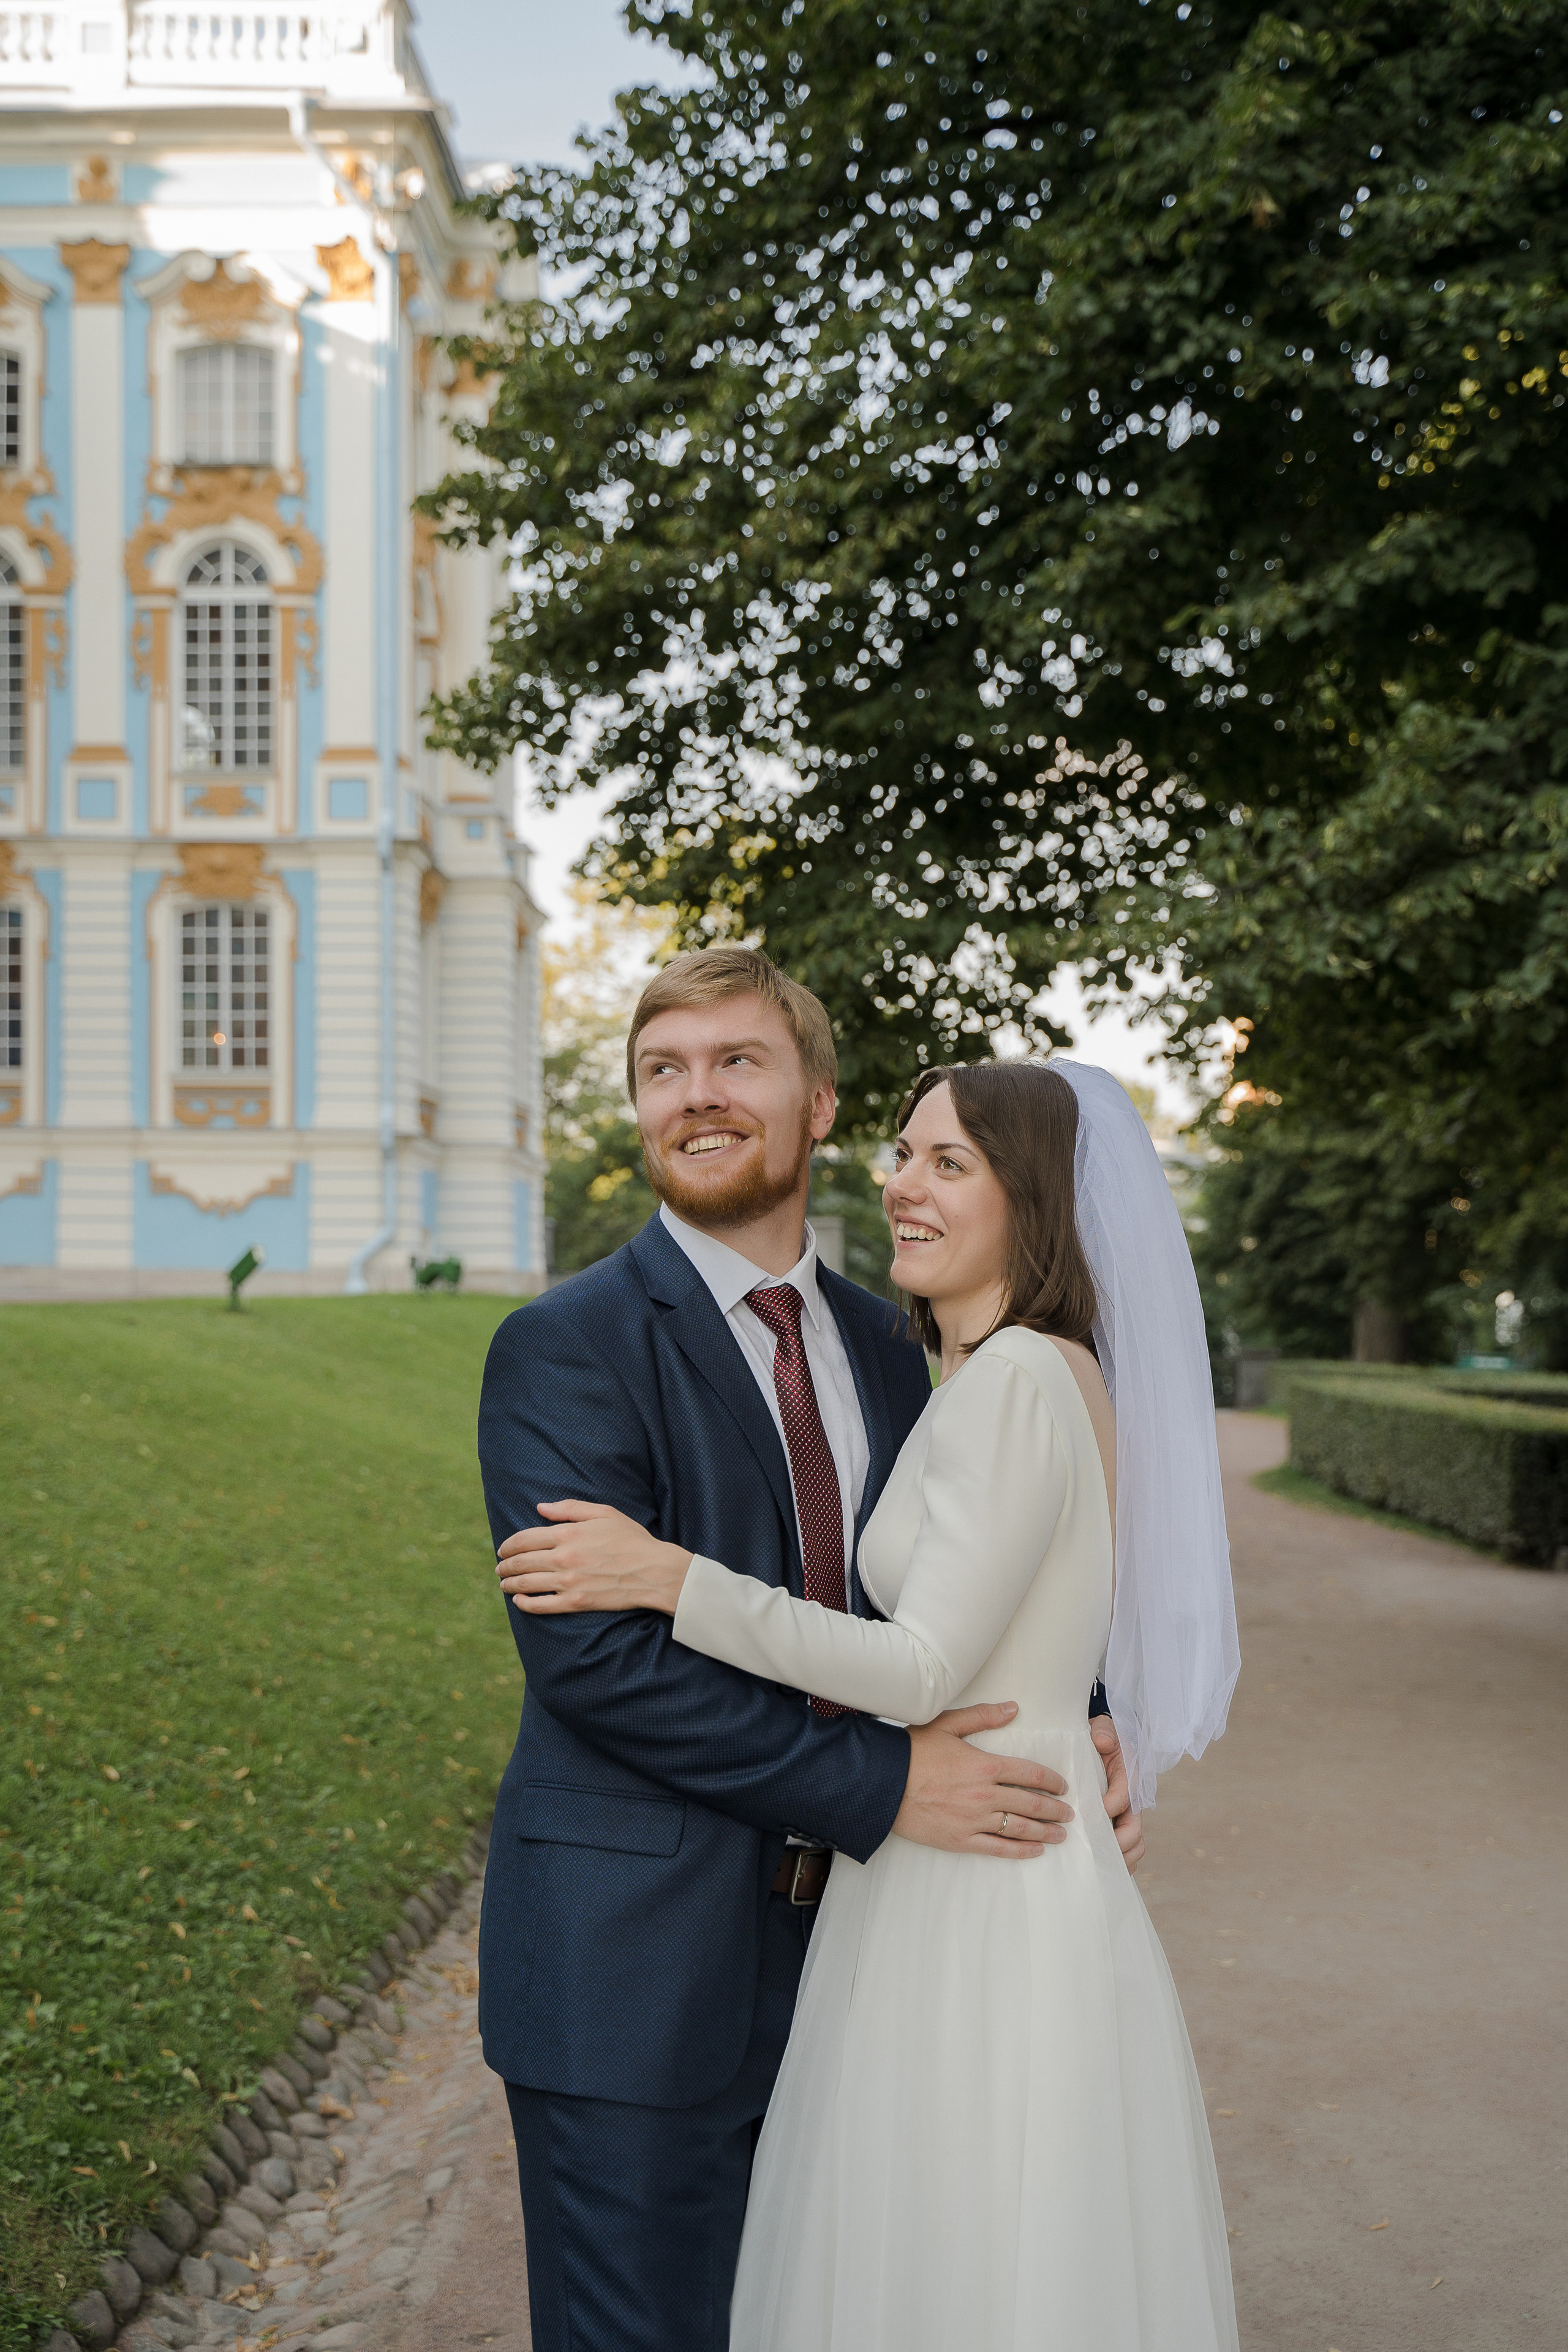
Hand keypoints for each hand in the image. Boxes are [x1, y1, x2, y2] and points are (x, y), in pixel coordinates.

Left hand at [497, 1501, 692, 1616]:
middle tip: (499, 1567)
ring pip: (527, 1584)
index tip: (502, 1549)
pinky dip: (525, 1604)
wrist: (653, 1570)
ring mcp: (568, 1582)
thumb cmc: (631, 1538)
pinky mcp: (576, 1602)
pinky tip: (518, 1601)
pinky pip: (542, 1606)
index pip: (525, 1539)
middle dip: (505, 1565)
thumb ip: (569, 1509)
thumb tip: (540, 1507)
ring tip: (504, 1584)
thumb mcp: (603, 1513)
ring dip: (510, 1584)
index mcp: (567, 1534)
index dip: (508, 1544)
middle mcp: (563, 1558)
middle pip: (522, 1562)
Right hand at [891, 1703, 1073, 1859]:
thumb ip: (982, 1716)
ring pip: (1019, 1828)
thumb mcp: (947, 1724)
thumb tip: (1013, 1708)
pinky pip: (997, 1849)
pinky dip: (1019, 1851)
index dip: (1051, 1781)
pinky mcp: (960, 1840)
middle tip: (1069, 1814)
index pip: (1029, 1774)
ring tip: (1060, 1835)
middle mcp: (984, 1794)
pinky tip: (1034, 1851)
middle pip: (1030, 1803)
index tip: (1062, 1786)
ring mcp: (973, 1820)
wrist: (881, 1783)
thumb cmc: (912, 1751)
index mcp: (984, 1765)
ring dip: (1044, 1832)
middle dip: (1054, 1809)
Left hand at [1090, 1714, 1144, 1874]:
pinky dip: (1118, 1865)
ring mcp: (1125, 1817)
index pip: (1126, 1795)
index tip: (1093, 1812)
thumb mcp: (1101, 1727)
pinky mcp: (1117, 1827)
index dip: (1112, 1805)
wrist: (1098, 1743)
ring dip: (1120, 1859)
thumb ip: (1103, 1731)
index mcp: (1128, 1776)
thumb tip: (1103, 1742)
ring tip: (1100, 1869)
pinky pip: (1125, 1852)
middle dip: (1119, 1843)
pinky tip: (1101, 1874)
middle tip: (1097, 1850)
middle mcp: (1130, 1801)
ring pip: (1133, 1846)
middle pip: (1134, 1830)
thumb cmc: (1098, 1737)